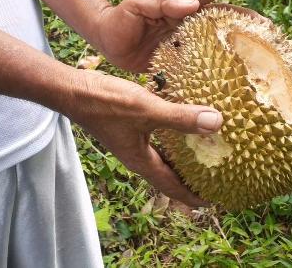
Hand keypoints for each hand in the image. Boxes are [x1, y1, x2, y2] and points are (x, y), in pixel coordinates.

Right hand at [63, 70, 223, 206]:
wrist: (74, 91)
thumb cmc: (105, 104)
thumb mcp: (146, 110)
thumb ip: (180, 117)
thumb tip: (216, 123)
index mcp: (141, 161)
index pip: (172, 187)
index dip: (194, 196)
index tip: (215, 201)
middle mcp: (138, 156)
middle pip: (169, 176)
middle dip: (192, 180)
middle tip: (217, 179)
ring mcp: (133, 142)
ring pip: (164, 157)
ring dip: (184, 159)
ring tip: (207, 155)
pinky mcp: (131, 127)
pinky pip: (158, 140)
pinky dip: (174, 138)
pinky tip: (184, 125)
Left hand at [94, 0, 267, 72]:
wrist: (107, 42)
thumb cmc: (120, 19)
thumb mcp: (136, 6)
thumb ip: (159, 3)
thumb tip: (191, 5)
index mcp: (181, 4)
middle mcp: (189, 21)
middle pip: (224, 18)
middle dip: (247, 21)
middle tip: (269, 30)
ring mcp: (186, 41)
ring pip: (217, 42)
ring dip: (237, 47)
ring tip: (260, 56)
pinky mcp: (179, 61)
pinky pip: (202, 64)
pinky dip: (216, 71)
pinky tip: (230, 81)